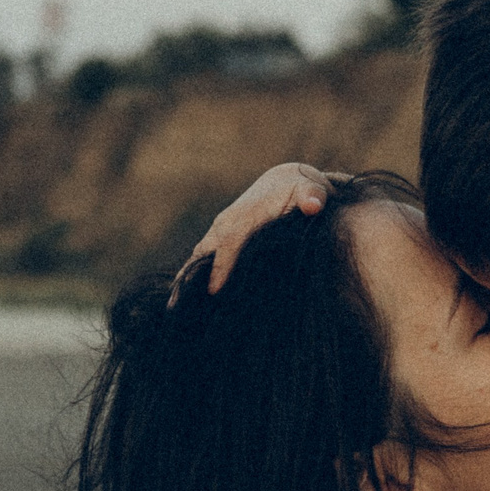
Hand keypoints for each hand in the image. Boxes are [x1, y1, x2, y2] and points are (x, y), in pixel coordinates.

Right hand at [181, 163, 335, 294]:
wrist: (285, 181)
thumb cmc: (302, 190)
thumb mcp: (311, 189)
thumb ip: (313, 196)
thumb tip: (313, 205)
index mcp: (248, 213)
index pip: (232, 241)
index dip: (223, 265)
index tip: (215, 290)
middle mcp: (227, 221)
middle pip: (206, 252)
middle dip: (193, 277)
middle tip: (181, 308)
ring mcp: (221, 229)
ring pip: (199, 256)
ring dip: (186, 280)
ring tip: (176, 309)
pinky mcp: (220, 237)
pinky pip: (203, 257)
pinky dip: (192, 276)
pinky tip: (186, 300)